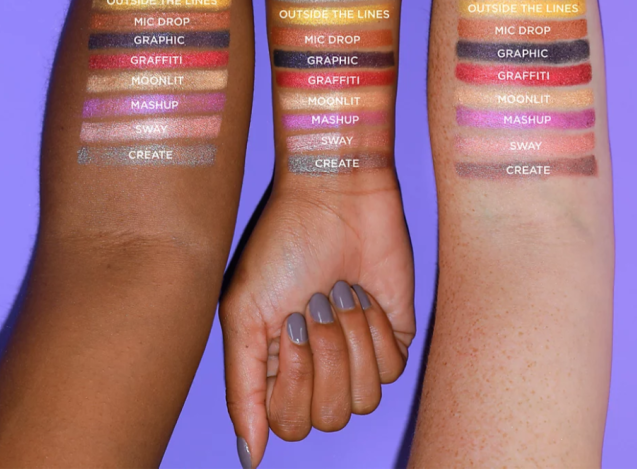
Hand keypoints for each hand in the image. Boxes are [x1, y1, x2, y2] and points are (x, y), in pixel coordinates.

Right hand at [220, 179, 414, 467]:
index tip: (290, 325)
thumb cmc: (284, 244)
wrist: (336, 194)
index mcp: (278, 366)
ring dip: (350, 339)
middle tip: (315, 303)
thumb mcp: (245, 312)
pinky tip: (364, 293)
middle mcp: (319, 366)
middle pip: (329, 418)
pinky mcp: (393, 334)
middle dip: (324, 357)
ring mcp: (357, 352)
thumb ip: (244, 390)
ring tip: (339, 292)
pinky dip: (375, 329)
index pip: (290, 424)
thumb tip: (249, 459)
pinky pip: (391, 368)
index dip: (295, 384)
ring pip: (364, 400)